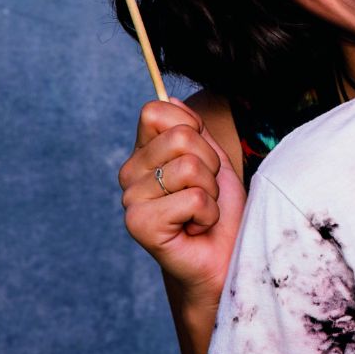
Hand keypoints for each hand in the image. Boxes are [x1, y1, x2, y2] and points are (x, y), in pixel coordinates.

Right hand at [118, 98, 245, 301]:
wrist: (224, 256)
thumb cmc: (220, 211)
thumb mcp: (212, 160)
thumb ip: (192, 128)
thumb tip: (168, 97)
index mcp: (144, 154)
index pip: (156, 111)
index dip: (194, 129)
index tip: (202, 159)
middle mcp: (130, 174)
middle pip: (181, 136)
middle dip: (210, 164)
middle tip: (205, 193)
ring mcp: (131, 199)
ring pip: (188, 166)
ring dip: (210, 191)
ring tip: (201, 212)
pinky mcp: (139, 224)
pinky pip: (193, 197)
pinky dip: (208, 214)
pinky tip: (195, 229)